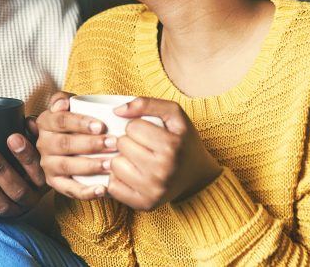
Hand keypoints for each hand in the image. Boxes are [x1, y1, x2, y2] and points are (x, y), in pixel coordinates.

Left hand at [0, 127, 46, 218]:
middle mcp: (30, 199)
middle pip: (16, 188)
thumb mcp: (33, 144)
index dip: (26, 155)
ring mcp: (12, 210)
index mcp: (42, 181)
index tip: (12, 137)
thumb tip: (28, 122)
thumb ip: (33, 133)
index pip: (38, 171)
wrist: (16, 182)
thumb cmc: (24, 157)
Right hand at [35, 92, 117, 200]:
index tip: (101, 126)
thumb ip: (63, 98)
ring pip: (68, 166)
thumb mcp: (69, 105)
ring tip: (111, 164)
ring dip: (90, 166)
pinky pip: (69, 190)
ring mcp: (48, 165)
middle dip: (91, 144)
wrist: (67, 144)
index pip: (61, 120)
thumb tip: (61, 104)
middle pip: (65, 144)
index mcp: (45, 122)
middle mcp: (43, 144)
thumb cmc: (75, 122)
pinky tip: (102, 189)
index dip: (81, 123)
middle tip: (114, 143)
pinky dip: (86, 192)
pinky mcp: (55, 183)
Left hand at [105, 97, 222, 210]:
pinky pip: (113, 187)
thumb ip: (147, 104)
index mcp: (171, 146)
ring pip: (114, 165)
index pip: (132, 127)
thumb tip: (117, 111)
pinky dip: (119, 179)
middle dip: (129, 142)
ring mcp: (153, 190)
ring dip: (122, 160)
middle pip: (121, 145)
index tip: (149, 133)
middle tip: (143, 147)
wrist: (197, 175)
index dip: (138, 127)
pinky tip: (133, 175)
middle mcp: (162, 170)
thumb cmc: (183, 142)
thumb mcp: (174, 115)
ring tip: (138, 160)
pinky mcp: (145, 205)